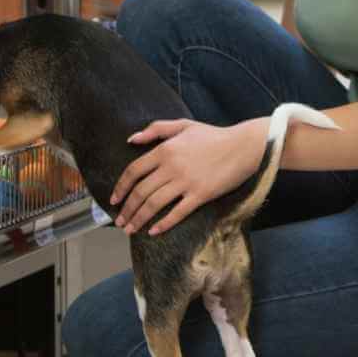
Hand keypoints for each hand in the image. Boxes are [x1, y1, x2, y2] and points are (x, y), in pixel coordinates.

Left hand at [110, 117, 267, 235]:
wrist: (243, 146)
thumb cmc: (213, 136)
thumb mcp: (183, 125)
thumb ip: (156, 129)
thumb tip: (131, 139)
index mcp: (165, 149)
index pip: (134, 171)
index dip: (121, 187)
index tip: (114, 200)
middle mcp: (171, 166)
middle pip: (141, 191)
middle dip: (127, 209)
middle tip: (120, 221)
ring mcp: (186, 182)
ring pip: (154, 204)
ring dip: (139, 219)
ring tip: (130, 229)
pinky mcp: (201, 195)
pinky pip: (177, 212)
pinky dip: (163, 224)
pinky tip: (154, 232)